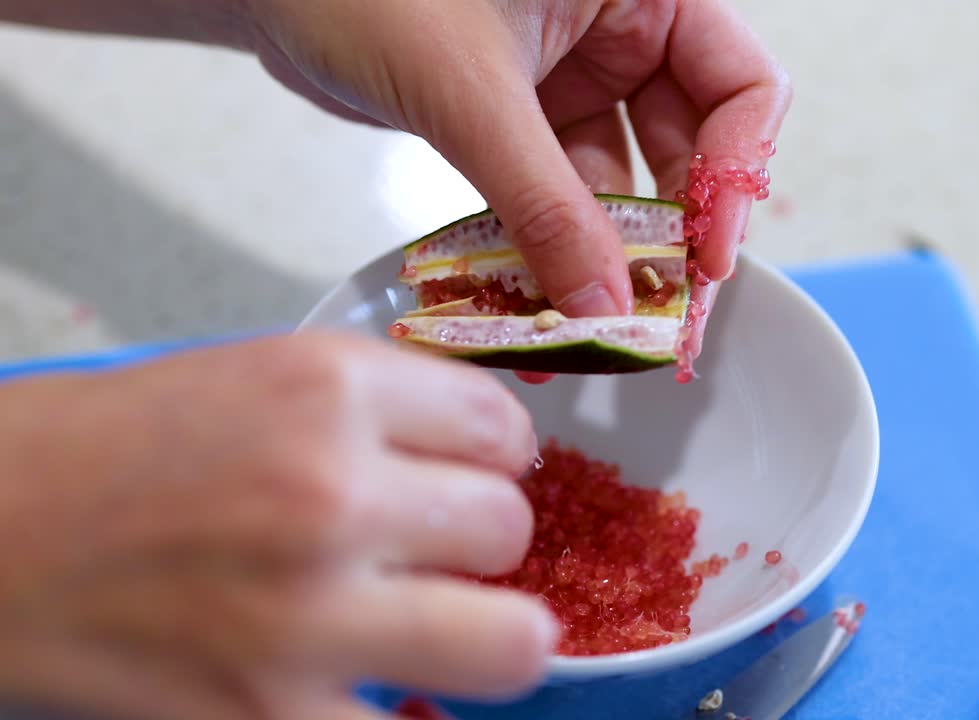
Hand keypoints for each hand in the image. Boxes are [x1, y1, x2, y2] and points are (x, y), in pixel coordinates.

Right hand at [0, 334, 556, 719]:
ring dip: (485, 639)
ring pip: (513, 646)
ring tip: (439, 631)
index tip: (468, 475)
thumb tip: (487, 453)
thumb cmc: (109, 452)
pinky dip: (407, 718)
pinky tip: (372, 689)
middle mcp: (330, 494)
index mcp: (329, 390)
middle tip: (437, 554)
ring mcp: (306, 619)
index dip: (494, 459)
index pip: (504, 430)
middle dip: (481, 544)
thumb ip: (381, 410)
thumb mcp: (260, 376)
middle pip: (509, 530)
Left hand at [241, 0, 790, 360]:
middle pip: (690, 147)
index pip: (741, 84)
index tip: (708, 256)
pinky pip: (560, 195)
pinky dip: (551, 248)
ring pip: (621, 183)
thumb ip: (544, 203)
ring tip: (592, 330)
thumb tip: (604, 304)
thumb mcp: (470, 92)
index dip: (738, 173)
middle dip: (673, 237)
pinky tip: (541, 306)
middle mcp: (617, 29)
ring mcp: (571, 77)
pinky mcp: (523, 118)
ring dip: (606, 258)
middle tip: (660, 320)